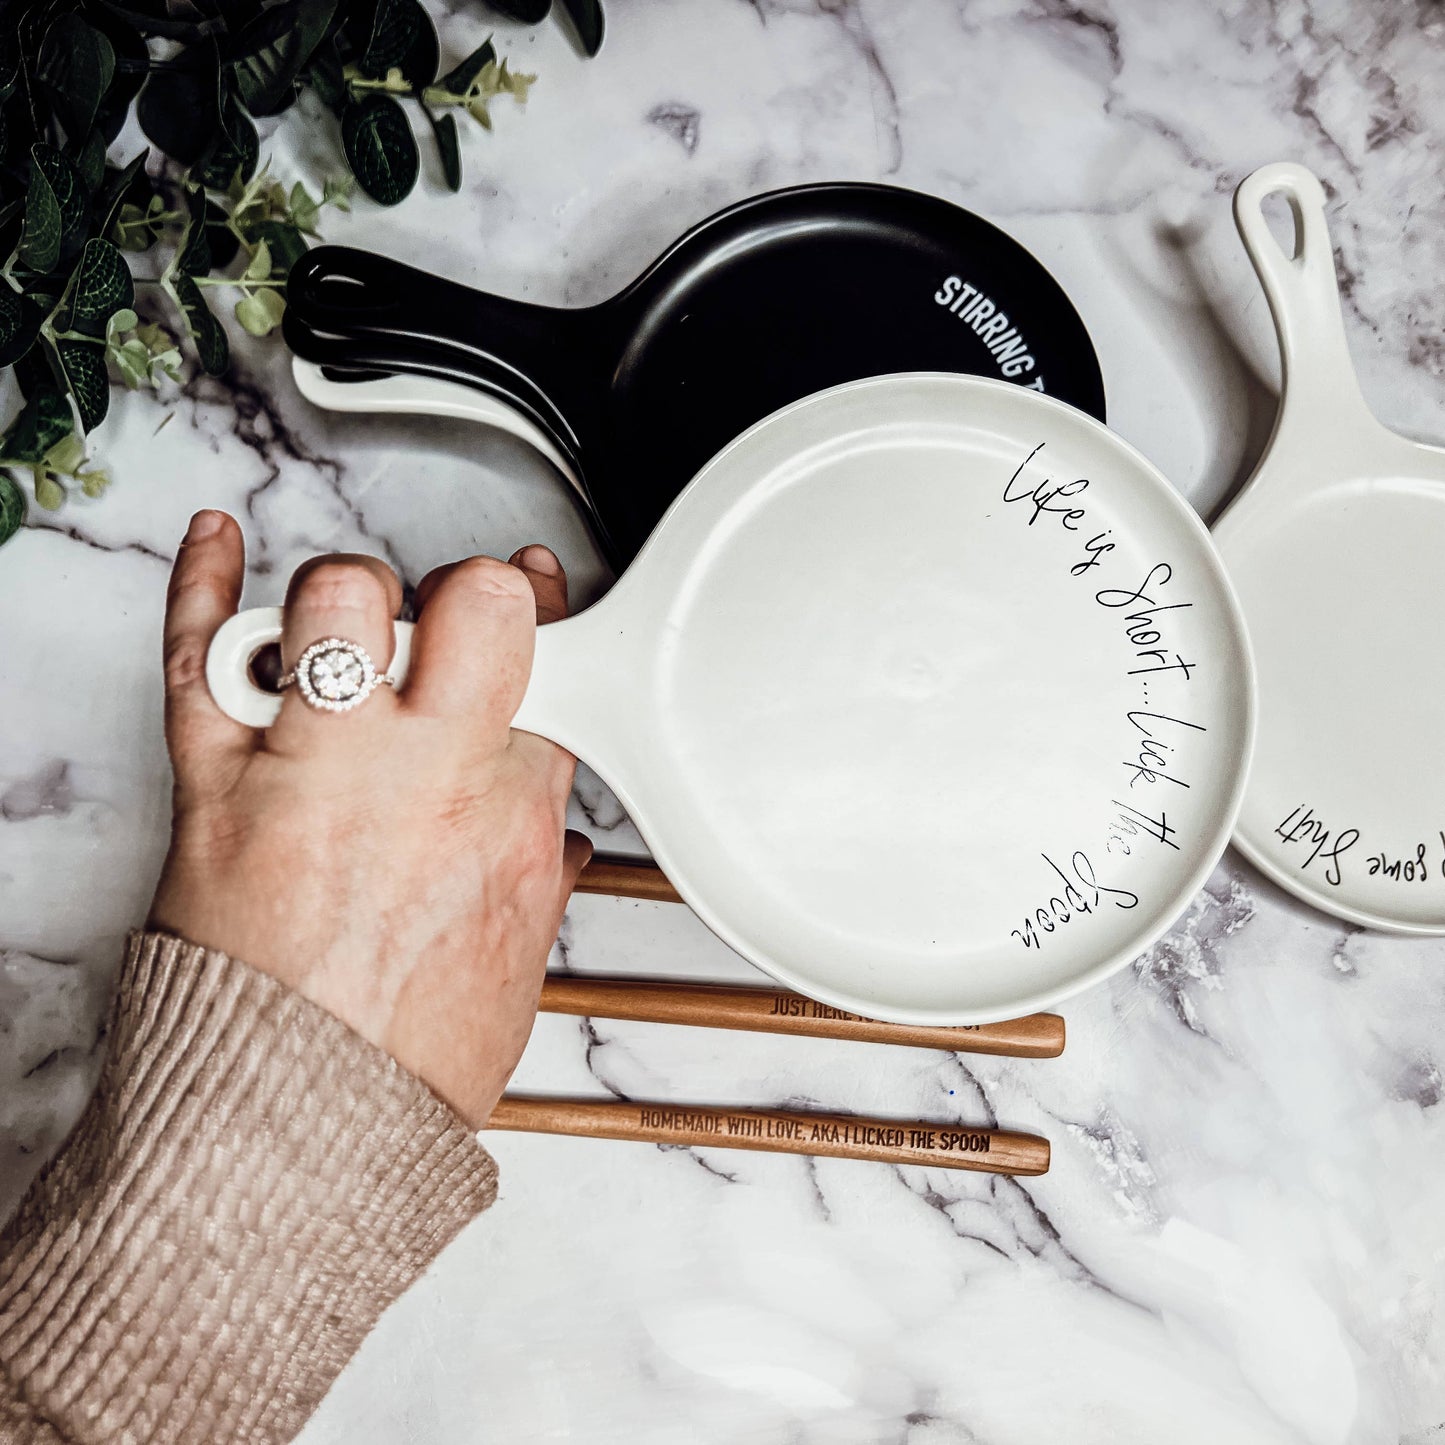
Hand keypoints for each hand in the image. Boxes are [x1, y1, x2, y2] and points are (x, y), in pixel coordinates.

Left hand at [148, 510, 591, 1123]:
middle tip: (451, 624)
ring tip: (350, 626)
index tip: (538, 604)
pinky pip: (199, 656)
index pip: (550, 671)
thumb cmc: (399, 1065)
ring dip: (351, 595)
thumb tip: (548, 837)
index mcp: (507, 819)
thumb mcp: (515, 964)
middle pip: (471, 606)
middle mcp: (421, 775)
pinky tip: (215, 542)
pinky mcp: (214, 786)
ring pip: (339, 604)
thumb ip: (534, 876)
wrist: (292, 1136)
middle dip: (470, 594)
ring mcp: (314, 769)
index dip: (546, 620)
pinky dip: (202, 585)